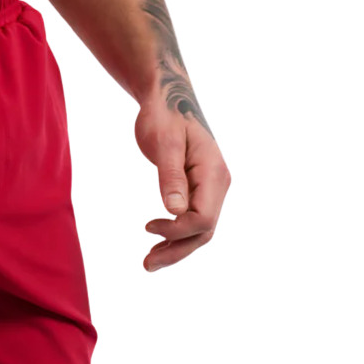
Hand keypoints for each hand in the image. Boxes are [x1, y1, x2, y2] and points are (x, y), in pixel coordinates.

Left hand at [134, 94, 229, 271]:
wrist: (168, 97)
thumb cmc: (164, 116)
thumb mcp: (164, 144)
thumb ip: (170, 178)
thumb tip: (175, 212)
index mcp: (213, 173)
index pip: (202, 218)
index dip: (176, 230)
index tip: (146, 227)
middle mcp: (218, 183)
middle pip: (204, 230)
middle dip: (176, 250)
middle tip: (146, 265)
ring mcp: (211, 187)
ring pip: (200, 229)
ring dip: (176, 248)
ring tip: (148, 263)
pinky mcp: (199, 188)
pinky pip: (193, 219)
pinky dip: (177, 235)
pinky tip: (157, 245)